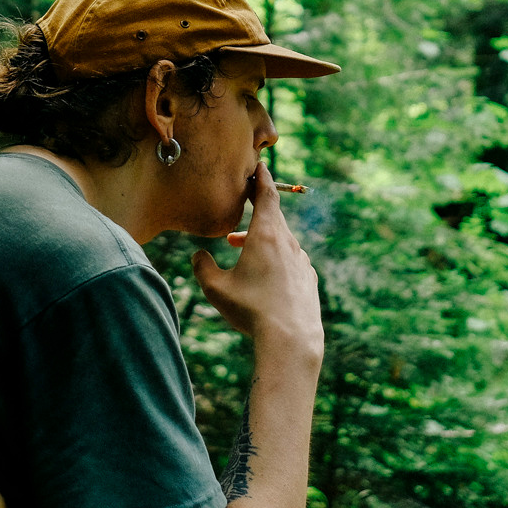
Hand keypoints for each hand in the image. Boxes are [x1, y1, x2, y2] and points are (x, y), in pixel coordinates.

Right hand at [190, 169, 322, 368]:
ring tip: (241, 252)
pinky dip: (276, 259)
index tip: (260, 167)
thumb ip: (203, 268)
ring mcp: (302, 262)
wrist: (291, 340)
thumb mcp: (216, 289)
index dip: (261, 179)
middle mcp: (288, 243)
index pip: (266, 195)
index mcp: (266, 235)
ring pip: (281, 241)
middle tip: (236, 223)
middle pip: (272, 218)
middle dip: (253, 216)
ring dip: (261, 241)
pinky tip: (265, 278)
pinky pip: (291, 260)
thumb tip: (198, 256)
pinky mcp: (309, 280)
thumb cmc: (252, 310)